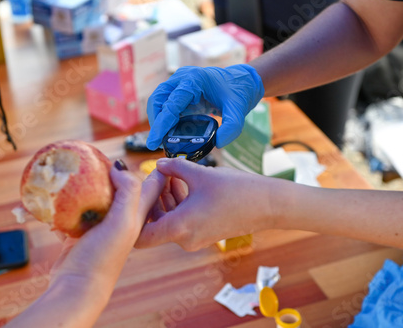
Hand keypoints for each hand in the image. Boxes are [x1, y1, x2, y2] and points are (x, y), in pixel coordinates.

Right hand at [49, 164, 165, 287]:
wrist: (76, 285)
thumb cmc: (103, 257)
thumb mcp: (122, 222)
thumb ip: (128, 193)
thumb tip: (119, 168)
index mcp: (137, 215)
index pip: (152, 187)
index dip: (156, 170)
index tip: (152, 152)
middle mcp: (121, 218)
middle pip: (124, 188)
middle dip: (119, 172)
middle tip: (106, 154)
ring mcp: (101, 224)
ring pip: (99, 197)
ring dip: (92, 183)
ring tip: (82, 166)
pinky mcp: (81, 231)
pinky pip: (76, 210)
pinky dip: (70, 201)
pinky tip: (62, 191)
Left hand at [135, 158, 277, 251]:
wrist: (268, 205)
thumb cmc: (236, 190)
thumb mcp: (200, 174)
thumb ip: (173, 168)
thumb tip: (157, 164)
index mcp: (179, 228)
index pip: (140, 236)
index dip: (133, 216)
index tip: (137, 193)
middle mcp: (185, 239)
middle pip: (154, 224)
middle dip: (152, 199)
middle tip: (156, 174)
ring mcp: (195, 238)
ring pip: (168, 221)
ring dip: (165, 199)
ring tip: (170, 173)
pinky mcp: (204, 233)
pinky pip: (181, 220)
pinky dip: (177, 203)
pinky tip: (182, 181)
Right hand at [146, 64, 264, 149]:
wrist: (241, 82)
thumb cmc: (238, 93)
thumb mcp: (238, 112)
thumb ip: (231, 128)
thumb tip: (217, 144)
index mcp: (194, 80)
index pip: (171, 104)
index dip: (161, 124)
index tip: (154, 142)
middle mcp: (183, 78)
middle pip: (158, 100)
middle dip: (156, 123)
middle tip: (157, 143)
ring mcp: (179, 82)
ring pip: (158, 101)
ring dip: (157, 120)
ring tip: (163, 140)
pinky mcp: (179, 90)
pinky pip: (165, 104)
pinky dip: (164, 118)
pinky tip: (169, 132)